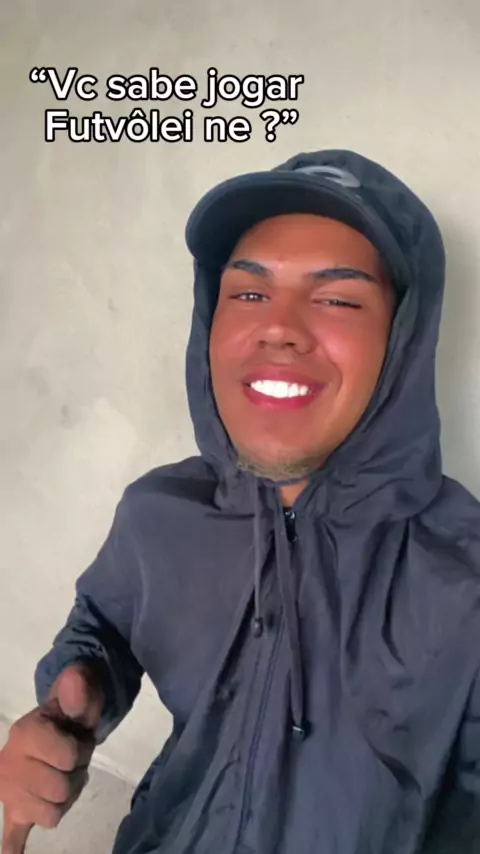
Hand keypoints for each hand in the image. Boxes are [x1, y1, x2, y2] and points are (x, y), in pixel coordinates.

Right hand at [0, 663, 104, 852]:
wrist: (57, 724)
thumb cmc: (70, 713)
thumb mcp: (79, 695)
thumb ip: (80, 689)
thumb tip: (75, 680)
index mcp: (25, 733)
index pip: (69, 757)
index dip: (82, 750)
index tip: (77, 739)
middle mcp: (10, 762)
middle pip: (61, 790)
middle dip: (76, 775)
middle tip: (71, 760)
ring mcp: (10, 790)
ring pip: (52, 814)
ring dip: (65, 798)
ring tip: (60, 775)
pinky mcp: (14, 809)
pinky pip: (12, 834)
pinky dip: (12, 847)